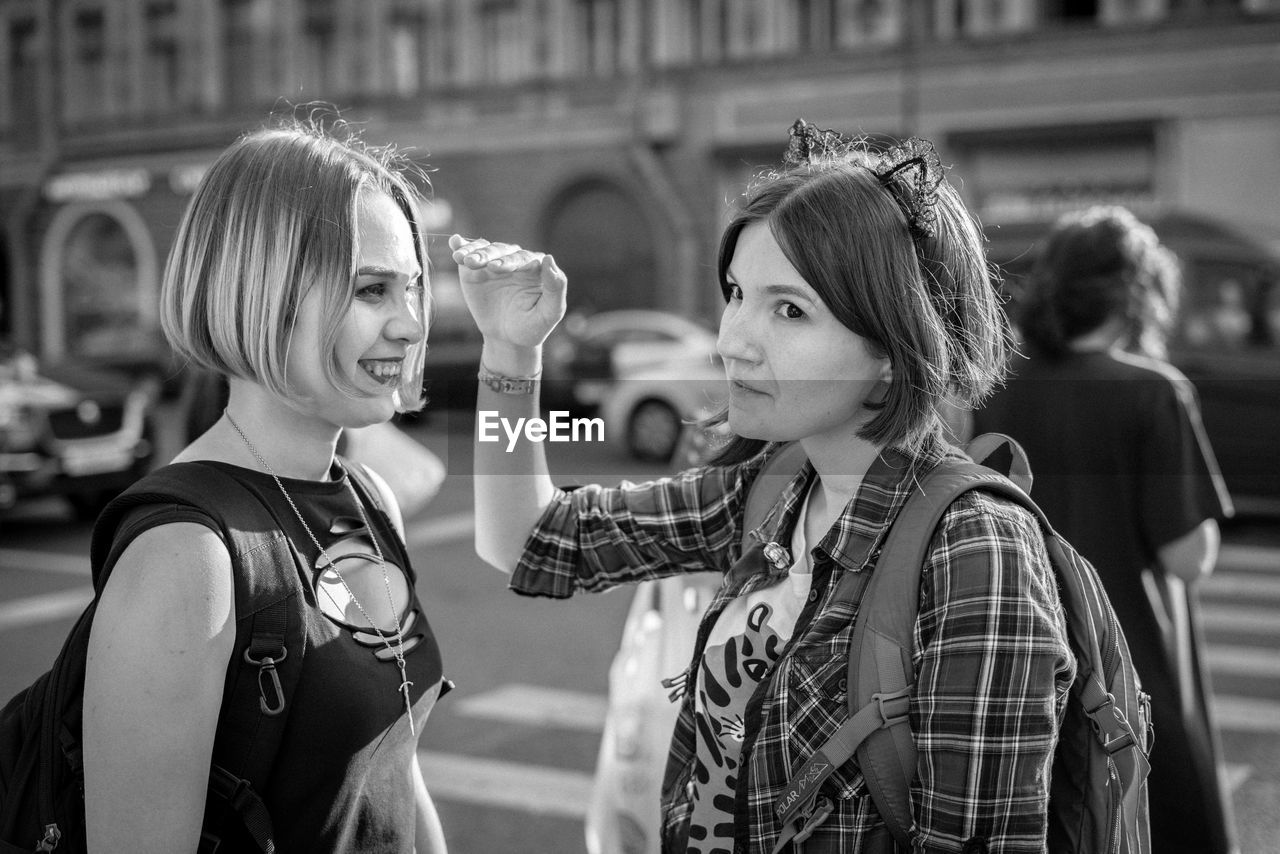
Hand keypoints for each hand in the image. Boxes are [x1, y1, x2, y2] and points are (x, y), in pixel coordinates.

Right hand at [450, 235, 566, 352]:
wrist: (507, 339)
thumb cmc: (532, 327)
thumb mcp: (549, 313)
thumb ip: (555, 288)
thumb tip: (549, 259)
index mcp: (536, 267)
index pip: (523, 259)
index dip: (510, 262)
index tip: (497, 269)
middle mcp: (515, 260)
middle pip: (502, 251)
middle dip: (489, 256)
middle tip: (477, 264)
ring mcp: (494, 262)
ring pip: (485, 250)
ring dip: (473, 252)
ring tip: (463, 259)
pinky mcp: (475, 269)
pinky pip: (469, 253)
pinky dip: (461, 247)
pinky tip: (454, 243)